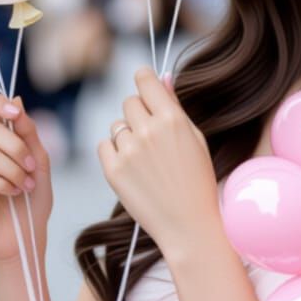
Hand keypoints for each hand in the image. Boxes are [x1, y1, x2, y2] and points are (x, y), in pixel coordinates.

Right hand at [0, 95, 52, 263]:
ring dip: (13, 170)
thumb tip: (16, 100)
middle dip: (18, 149)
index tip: (16, 114)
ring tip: (24, 185)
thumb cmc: (31, 199)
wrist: (25, 234)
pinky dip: (1, 183)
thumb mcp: (38, 160)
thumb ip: (28, 132)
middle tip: (31, 169)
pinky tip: (11, 192)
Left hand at [98, 67, 218, 255]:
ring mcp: (128, 151)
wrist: (188, 224)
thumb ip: (175, 106)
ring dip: (126, 136)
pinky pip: (104, 146)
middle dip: (138, 114)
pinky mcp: (112, 170)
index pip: (144, 79)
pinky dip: (114, 154)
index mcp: (172, 119)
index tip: (146, 89)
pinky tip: (133, 169)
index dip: (144, 81)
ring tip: (145, 160)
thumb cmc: (197, 180)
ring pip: (116, 126)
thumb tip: (163, 77)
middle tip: (152, 138)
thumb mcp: (195, 138)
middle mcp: (148, 131)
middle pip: (129, 102)